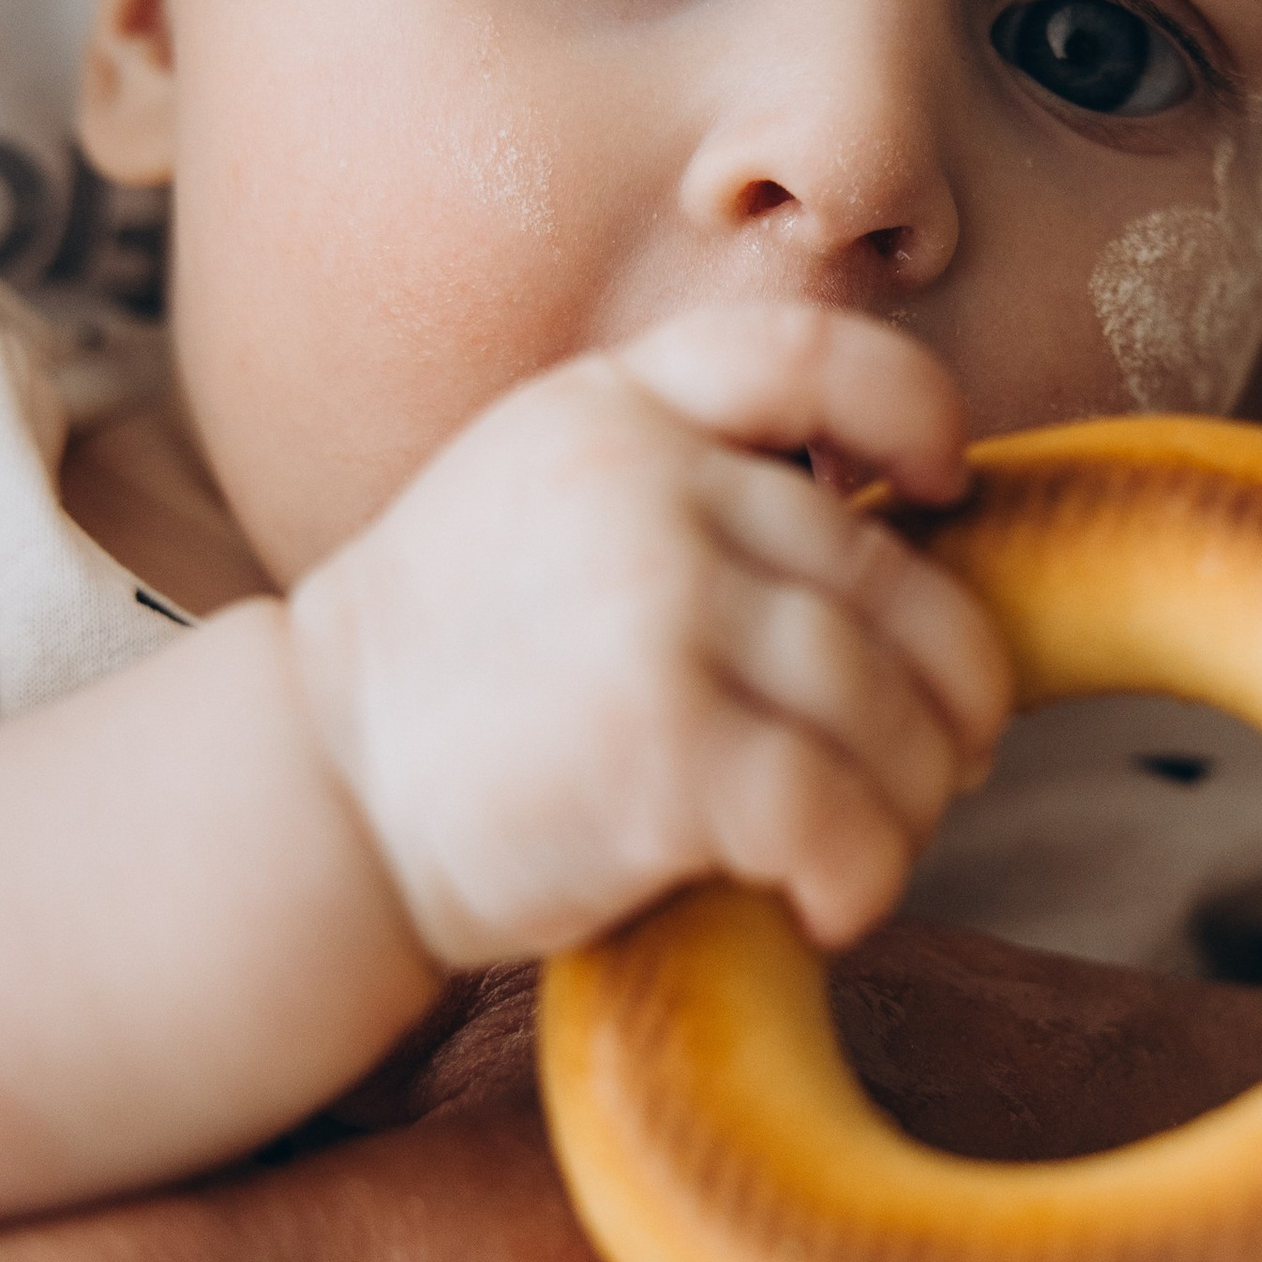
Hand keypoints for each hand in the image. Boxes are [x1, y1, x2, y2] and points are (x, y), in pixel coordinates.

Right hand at [287, 302, 1011, 962]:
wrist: (313, 799)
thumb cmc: (451, 681)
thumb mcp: (540, 504)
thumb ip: (686, 488)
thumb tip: (904, 547)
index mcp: (616, 408)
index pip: (812, 355)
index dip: (916, 414)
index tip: (947, 491)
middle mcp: (646, 485)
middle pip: (893, 580)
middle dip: (948, 690)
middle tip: (941, 761)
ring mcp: (657, 607)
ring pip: (886, 707)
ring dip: (907, 803)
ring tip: (867, 850)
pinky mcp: (663, 743)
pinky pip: (837, 812)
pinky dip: (861, 875)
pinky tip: (827, 906)